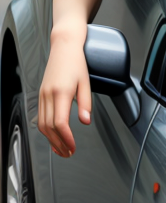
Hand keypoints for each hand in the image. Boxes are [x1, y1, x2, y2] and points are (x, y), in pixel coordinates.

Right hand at [38, 26, 91, 157]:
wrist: (63, 49)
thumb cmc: (76, 64)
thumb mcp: (86, 83)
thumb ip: (86, 104)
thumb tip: (85, 122)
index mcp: (61, 93)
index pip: (60, 122)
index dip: (66, 138)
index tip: (73, 147)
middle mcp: (48, 95)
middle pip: (49, 127)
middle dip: (58, 143)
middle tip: (69, 153)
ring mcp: (43, 95)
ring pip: (42, 124)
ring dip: (51, 139)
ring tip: (62, 150)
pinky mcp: (42, 95)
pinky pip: (41, 117)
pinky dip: (47, 130)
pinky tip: (54, 136)